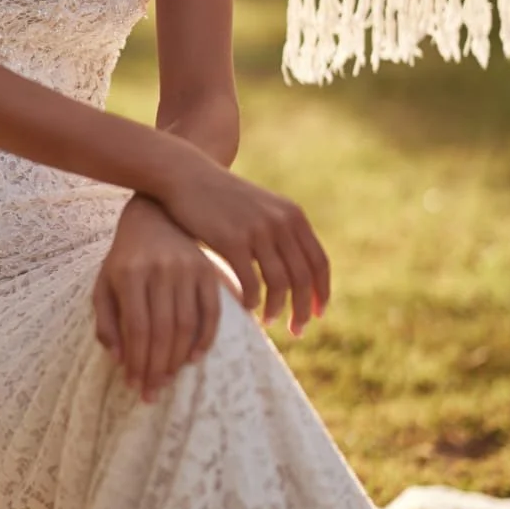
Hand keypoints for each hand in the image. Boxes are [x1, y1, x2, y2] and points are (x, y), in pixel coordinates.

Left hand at [93, 195, 240, 399]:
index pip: (136, 327)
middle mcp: (160, 270)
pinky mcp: (208, 271)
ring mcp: (187, 269)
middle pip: (161, 330)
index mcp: (130, 273)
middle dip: (156, 367)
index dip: (136, 360)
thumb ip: (106, 320)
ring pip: (185, 325)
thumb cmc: (125, 258)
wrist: (156, 218)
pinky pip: (211, 311)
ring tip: (167, 381)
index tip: (133, 385)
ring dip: (177, 359)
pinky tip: (194, 358)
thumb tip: (118, 358)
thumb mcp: (105, 283)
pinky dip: (205, 338)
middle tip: (152, 393)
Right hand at [158, 151, 329, 335]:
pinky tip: (247, 308)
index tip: (318, 314)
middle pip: (303, 278)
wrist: (187, 176)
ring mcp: (257, 231)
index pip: (319, 262)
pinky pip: (250, 282)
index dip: (322, 292)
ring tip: (270, 322)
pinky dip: (252, 300)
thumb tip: (295, 270)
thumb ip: (280, 232)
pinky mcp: (232, 240)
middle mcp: (280, 222)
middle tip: (297, 331)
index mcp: (292, 215)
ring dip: (277, 308)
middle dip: (304, 309)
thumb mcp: (261, 208)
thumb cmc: (222, 199)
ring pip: (279, 283)